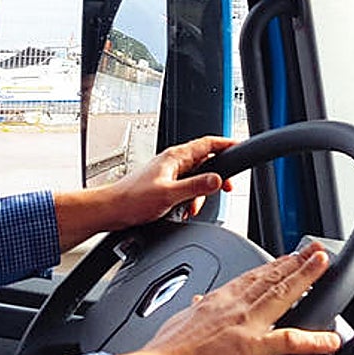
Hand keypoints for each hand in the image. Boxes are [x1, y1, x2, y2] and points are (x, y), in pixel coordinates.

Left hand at [54, 135, 233, 251]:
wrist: (112, 210)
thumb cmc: (132, 200)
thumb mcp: (170, 194)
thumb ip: (196, 187)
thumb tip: (218, 180)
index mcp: (175, 157)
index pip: (207, 143)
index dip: (226, 144)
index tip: (241, 147)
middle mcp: (172, 161)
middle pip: (206, 161)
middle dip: (217, 176)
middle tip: (227, 188)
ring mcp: (168, 172)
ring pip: (197, 177)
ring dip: (200, 194)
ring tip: (192, 208)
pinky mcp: (164, 184)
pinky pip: (187, 188)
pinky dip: (190, 199)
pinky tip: (183, 210)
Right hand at [116, 242, 340, 354]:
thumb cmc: (166, 354)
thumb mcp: (179, 323)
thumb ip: (194, 312)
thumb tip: (198, 302)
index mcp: (217, 302)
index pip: (250, 278)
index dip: (272, 266)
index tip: (286, 257)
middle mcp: (233, 307)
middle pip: (270, 278)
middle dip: (295, 261)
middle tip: (314, 248)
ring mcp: (244, 325)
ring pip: (281, 294)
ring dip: (305, 277)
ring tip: (322, 263)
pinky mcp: (250, 347)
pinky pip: (288, 341)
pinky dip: (312, 340)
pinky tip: (330, 340)